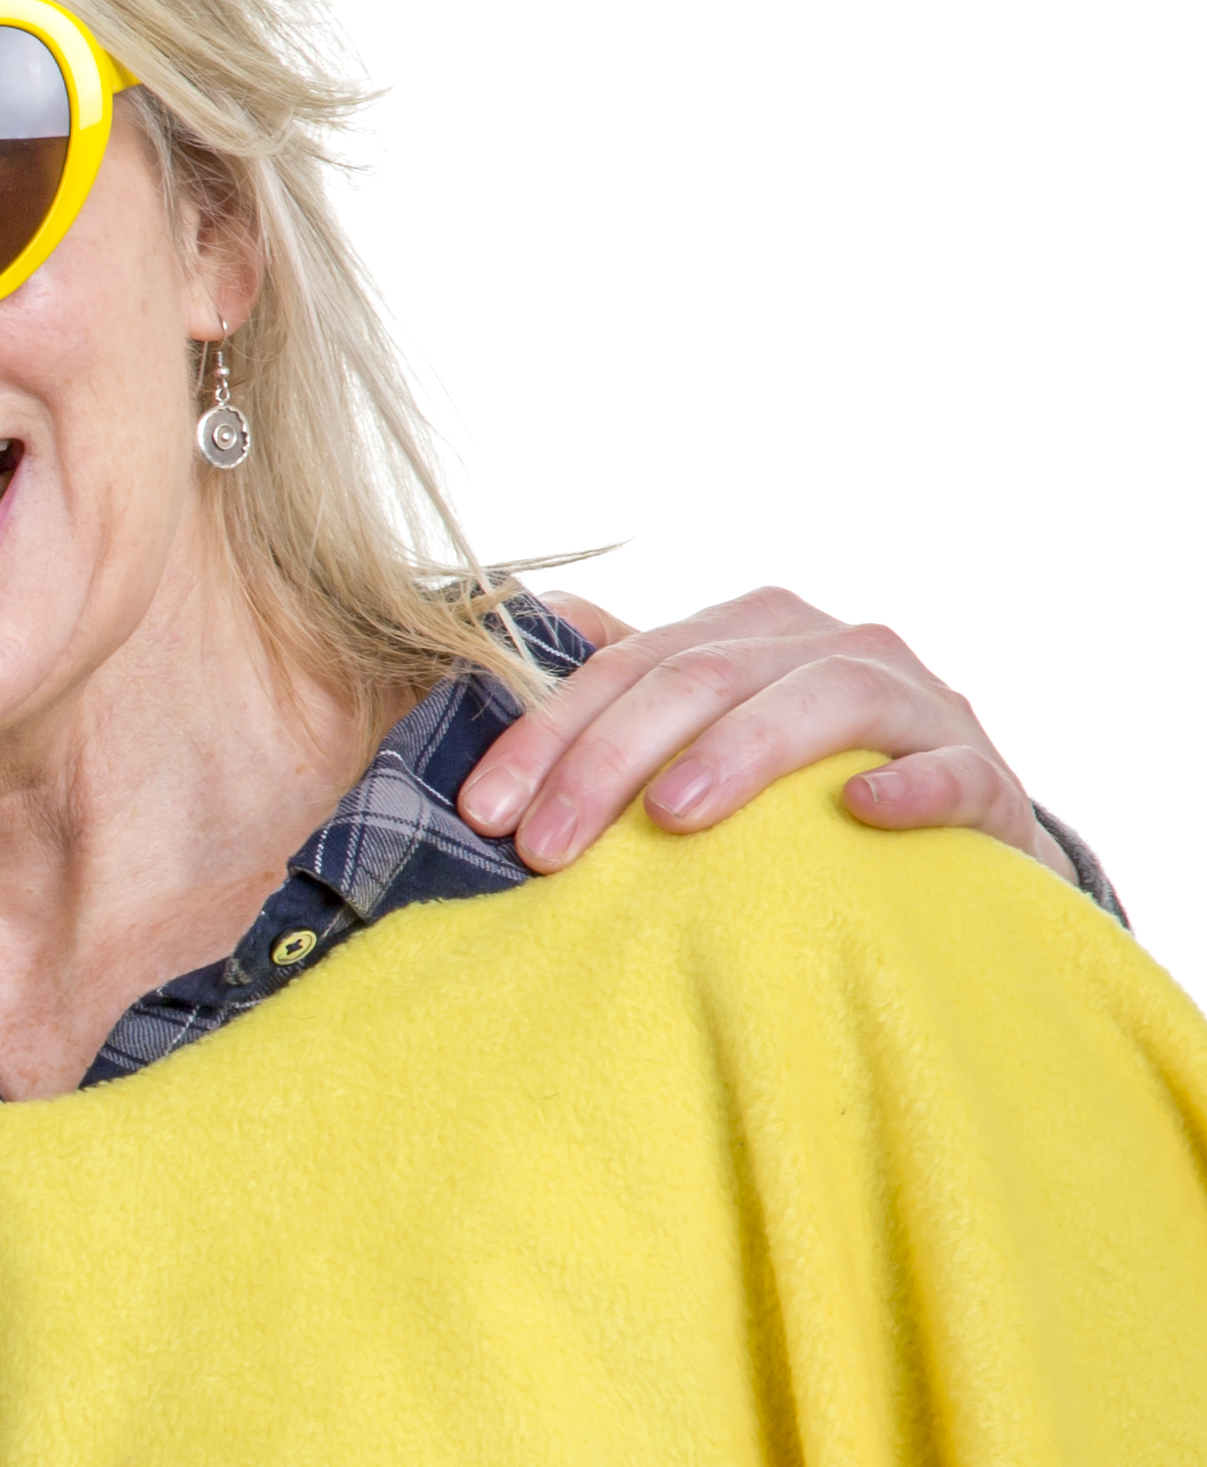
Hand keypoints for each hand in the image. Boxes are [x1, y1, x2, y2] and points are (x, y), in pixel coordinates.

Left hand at [454, 590, 1073, 884]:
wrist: (959, 842)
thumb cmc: (804, 790)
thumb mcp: (712, 729)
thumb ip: (633, 680)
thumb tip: (539, 619)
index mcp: (750, 631)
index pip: (626, 668)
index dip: (547, 737)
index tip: (483, 812)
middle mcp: (830, 644)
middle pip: (701, 679)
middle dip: (608, 762)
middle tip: (544, 848)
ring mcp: (916, 701)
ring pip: (820, 698)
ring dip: (741, 753)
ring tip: (674, 815)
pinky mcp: (983, 771)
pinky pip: (949, 768)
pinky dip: (907, 786)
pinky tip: (860, 810)